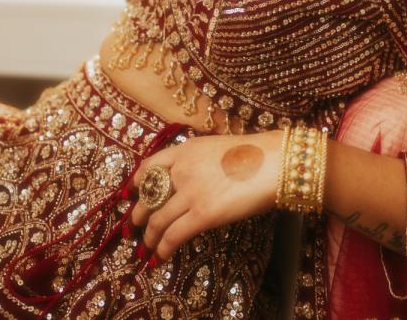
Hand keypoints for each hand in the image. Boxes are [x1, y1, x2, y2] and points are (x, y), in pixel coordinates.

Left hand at [127, 130, 284, 263]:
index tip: (132, 193)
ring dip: (150, 237)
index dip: (137, 183)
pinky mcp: (202, 215)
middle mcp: (182, 170)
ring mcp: (191, 192)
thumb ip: (199, 163)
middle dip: (140, 215)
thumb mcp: (218, 149)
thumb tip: (192, 182)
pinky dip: (163, 249)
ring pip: (158, 220)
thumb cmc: (256, 155)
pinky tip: (161, 257)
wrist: (274, 162)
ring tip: (148, 248)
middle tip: (136, 226)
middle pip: (149, 196)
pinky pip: (174, 235)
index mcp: (186, 150)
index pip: (150, 166)